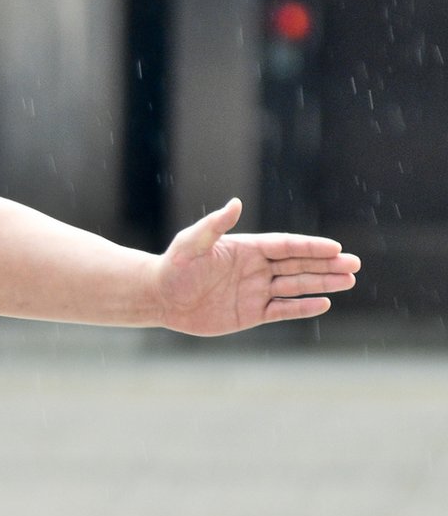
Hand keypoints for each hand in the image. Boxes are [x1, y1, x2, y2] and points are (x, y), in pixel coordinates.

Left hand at [156, 198, 360, 335]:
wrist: (160, 297)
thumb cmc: (173, 266)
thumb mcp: (192, 243)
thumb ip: (214, 225)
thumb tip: (235, 203)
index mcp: (247, 248)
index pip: (286, 246)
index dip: (310, 247)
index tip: (335, 247)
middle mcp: (257, 268)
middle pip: (299, 265)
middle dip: (327, 264)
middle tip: (355, 264)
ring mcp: (256, 291)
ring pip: (296, 286)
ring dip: (323, 283)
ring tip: (349, 280)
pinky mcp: (251, 313)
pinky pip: (282, 309)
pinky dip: (302, 307)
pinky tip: (324, 303)